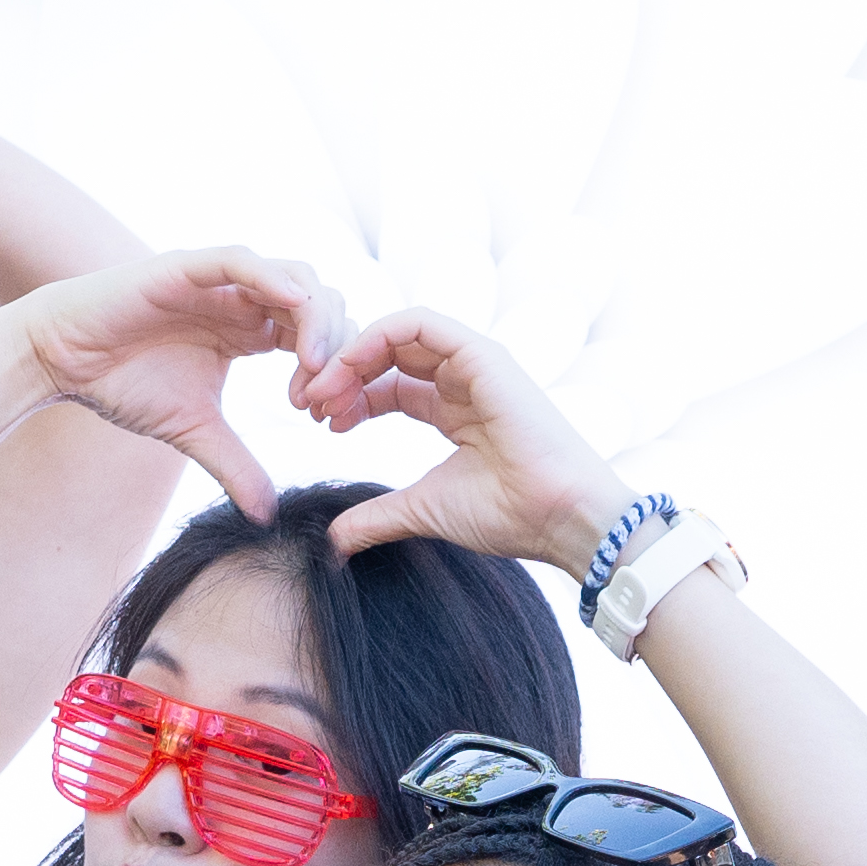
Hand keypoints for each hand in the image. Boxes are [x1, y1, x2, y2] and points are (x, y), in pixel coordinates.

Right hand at [0, 251, 339, 513]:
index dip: (332, 371)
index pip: (317, 335)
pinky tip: (293, 306)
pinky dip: (274, 278)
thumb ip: (234, 464)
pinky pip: (244, 262)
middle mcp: (244, 299)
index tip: (322, 414)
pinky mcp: (190, 266)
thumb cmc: (123, 384)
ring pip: (294, 278)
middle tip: (321, 396)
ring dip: (315, 318)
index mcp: (251, 330)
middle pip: (320, 303)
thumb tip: (265, 515)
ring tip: (312, 365)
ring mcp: (220, 280)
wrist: (63, 359)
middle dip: (335, 347)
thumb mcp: (193, 430)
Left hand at [298, 311, 634, 579]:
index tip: (321, 425)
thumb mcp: (423, 512)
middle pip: (388, 357)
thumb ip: (377, 518)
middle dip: (341, 374)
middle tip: (307, 403)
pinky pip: (420, 324)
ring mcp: (475, 364)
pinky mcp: (483, 355)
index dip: (351, 398)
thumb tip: (334, 541)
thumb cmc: (509, 515)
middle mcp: (465, 381)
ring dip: (351, 355)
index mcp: (456, 411)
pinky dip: (377, 336)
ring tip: (321, 390)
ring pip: (398, 334)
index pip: (390, 386)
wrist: (559, 518)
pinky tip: (347, 366)